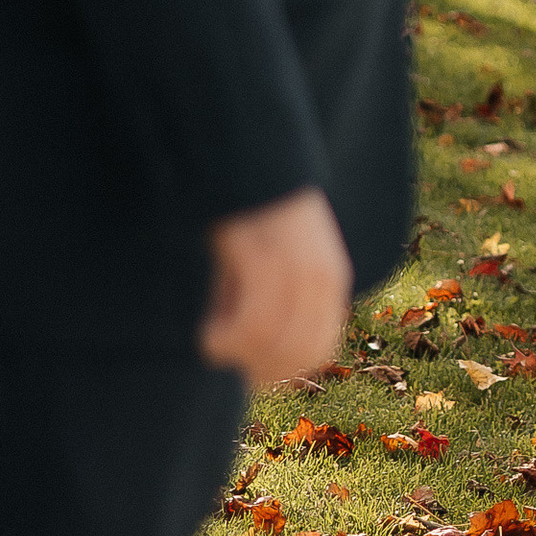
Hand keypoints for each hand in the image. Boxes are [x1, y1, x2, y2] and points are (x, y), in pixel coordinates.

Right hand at [200, 186, 351, 383]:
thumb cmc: (252, 215)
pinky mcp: (264, 258)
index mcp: (329, 281)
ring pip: (273, 344)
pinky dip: (226, 340)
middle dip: (256, 369)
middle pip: (297, 356)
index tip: (244, 372)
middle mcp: (321, 279)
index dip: (279, 372)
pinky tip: (205, 333)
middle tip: (222, 356)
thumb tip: (251, 354)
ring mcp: (296, 269)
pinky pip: (252, 324)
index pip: (316, 352)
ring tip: (209, 339)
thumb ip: (275, 301)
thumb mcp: (277, 258)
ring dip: (238, 356)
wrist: (246, 162)